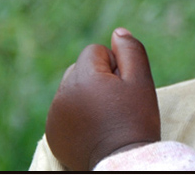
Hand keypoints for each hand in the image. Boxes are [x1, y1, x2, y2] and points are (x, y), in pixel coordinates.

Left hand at [45, 28, 159, 170]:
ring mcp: (54, 115)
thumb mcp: (142, 80)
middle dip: (97, 77)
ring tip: (106, 115)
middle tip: (116, 101)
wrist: (124, 161)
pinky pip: (64, 110)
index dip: (114, 65)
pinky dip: (77, 114)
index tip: (123, 86)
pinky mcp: (52, 133)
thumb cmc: (137, 119)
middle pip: (79, 68)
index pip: (94, 51)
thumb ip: (131, 50)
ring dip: (87, 94)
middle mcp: (62, 93)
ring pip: (71, 88)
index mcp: (83, 77)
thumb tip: (118, 32)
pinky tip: (94, 127)